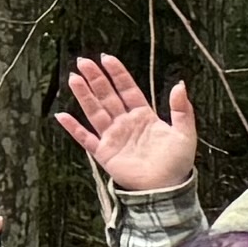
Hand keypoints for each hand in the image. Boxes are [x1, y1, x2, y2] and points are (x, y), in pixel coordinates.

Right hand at [54, 54, 197, 193]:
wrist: (167, 189)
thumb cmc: (177, 162)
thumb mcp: (185, 133)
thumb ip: (182, 109)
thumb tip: (180, 84)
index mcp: (144, 116)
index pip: (127, 89)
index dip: (117, 74)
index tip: (106, 58)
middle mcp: (125, 123)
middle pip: (107, 96)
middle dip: (96, 78)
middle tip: (83, 61)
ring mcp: (113, 137)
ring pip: (94, 111)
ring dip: (84, 95)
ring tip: (73, 78)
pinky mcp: (104, 152)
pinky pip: (85, 138)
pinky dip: (73, 128)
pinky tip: (62, 115)